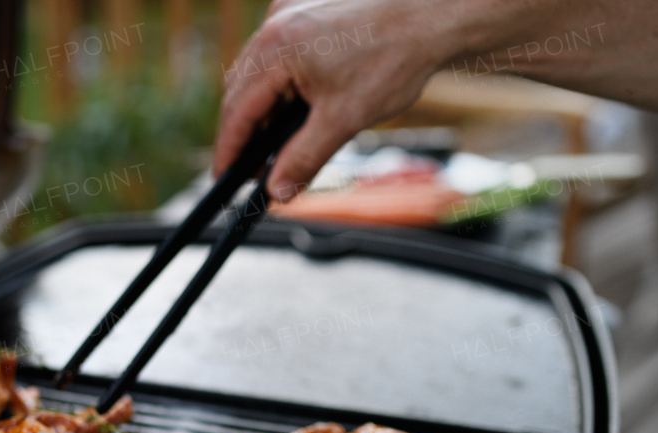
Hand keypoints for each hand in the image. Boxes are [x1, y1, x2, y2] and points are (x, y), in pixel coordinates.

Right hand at [214, 0, 451, 200]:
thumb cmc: (394, 57)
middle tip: (253, 170)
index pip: (237, 110)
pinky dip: (279, 82)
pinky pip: (277, 52)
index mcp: (277, 48)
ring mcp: (289, 12)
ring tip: (277, 143)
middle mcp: (276, 24)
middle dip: (244, 132)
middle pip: (240, 89)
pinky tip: (298, 104)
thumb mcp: (344, 119)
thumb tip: (278, 190)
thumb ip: (304, 158)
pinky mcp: (305, 9)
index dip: (229, 149)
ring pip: (257, 71)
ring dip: (262, 108)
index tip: (225, 178)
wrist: (432, 17)